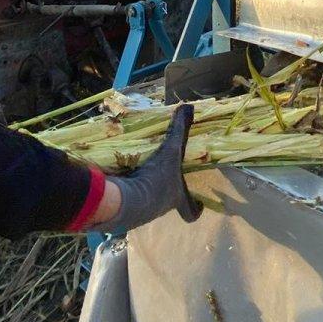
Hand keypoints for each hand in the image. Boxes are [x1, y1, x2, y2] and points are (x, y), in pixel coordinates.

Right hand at [97, 103, 202, 230]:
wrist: (124, 202)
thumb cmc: (155, 178)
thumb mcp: (170, 151)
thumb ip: (179, 130)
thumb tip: (189, 107)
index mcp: (175, 198)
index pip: (190, 211)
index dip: (196, 207)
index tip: (200, 204)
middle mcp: (160, 209)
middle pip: (167, 203)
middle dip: (166, 191)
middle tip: (163, 179)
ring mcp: (141, 214)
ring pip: (147, 203)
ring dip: (145, 190)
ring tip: (140, 174)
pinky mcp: (122, 212)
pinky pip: (128, 201)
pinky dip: (127, 190)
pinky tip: (122, 178)